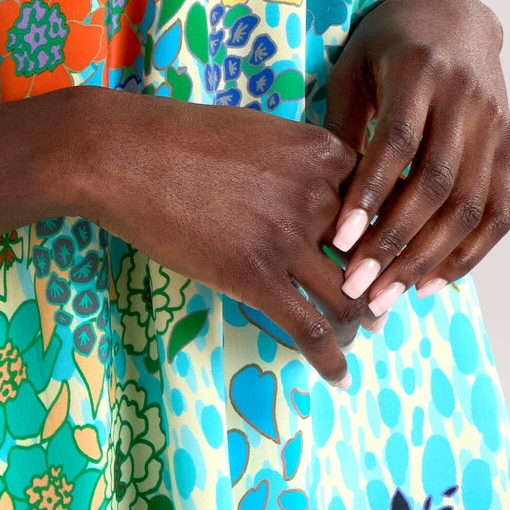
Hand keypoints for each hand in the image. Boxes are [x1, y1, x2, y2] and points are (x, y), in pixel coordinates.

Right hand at [89, 94, 363, 384]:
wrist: (122, 154)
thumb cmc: (177, 136)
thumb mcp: (256, 130)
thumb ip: (296, 161)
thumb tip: (312, 190)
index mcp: (320, 152)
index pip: (381, 200)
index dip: (387, 232)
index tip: (385, 251)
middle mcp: (316, 195)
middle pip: (370, 252)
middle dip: (378, 283)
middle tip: (379, 300)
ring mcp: (286, 239)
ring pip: (348, 298)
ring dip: (359, 323)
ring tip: (357, 335)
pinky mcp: (254, 277)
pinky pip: (310, 330)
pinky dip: (331, 360)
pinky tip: (340, 378)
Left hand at [324, 0, 509, 313]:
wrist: (453, 11)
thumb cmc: (387, 41)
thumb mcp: (352, 66)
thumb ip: (341, 124)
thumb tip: (317, 197)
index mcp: (419, 71)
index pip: (398, 144)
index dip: (370, 196)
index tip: (340, 242)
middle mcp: (465, 99)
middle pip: (436, 185)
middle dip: (396, 244)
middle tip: (358, 287)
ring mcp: (495, 124)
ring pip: (469, 207)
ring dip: (428, 260)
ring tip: (388, 295)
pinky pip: (497, 211)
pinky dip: (468, 254)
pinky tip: (432, 282)